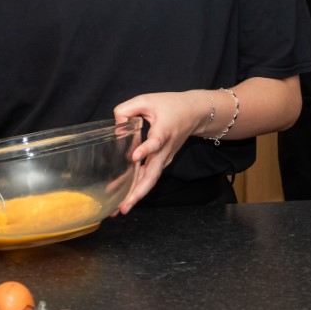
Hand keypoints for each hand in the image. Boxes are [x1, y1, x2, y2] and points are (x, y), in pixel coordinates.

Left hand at [111, 90, 213, 213]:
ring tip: (119, 209)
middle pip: (153, 174)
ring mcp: (165, 158)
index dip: (146, 149)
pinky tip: (123, 197)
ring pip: (151, 180)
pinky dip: (137, 188)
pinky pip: (149, 176)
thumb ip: (126, 110)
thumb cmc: (171, 105)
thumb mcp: (147, 99)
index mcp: (163, 131)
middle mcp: (165, 149)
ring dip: (136, 195)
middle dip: (138, 192)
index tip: (134, 156)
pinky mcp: (162, 161)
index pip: (155, 142)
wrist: (195, 113)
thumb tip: (115, 128)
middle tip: (123, 207)